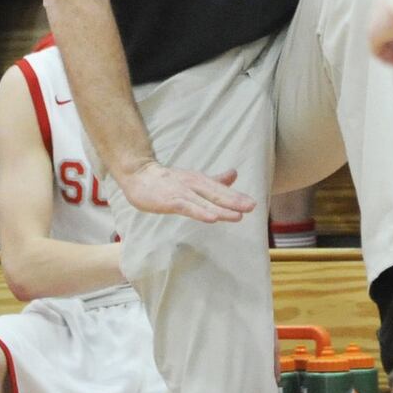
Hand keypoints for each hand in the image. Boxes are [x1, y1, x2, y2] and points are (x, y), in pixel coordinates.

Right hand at [118, 159, 253, 222]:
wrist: (139, 174)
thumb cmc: (167, 180)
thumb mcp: (194, 179)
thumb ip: (214, 180)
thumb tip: (234, 174)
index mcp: (200, 181)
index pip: (221, 190)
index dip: (236, 197)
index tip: (253, 204)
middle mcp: (194, 184)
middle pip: (216, 194)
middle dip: (234, 201)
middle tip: (252, 206)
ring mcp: (182, 192)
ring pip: (205, 201)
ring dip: (221, 208)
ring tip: (238, 216)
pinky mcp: (170, 200)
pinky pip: (187, 207)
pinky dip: (200, 211)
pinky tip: (211, 218)